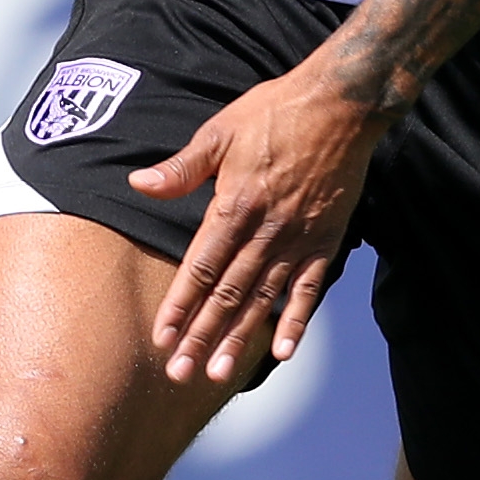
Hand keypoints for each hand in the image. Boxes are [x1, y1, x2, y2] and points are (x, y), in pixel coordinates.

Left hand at [127, 51, 391, 384]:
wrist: (341, 105)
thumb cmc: (275, 113)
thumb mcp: (220, 132)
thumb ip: (182, 168)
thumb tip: (139, 184)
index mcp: (234, 205)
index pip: (201, 267)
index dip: (180, 305)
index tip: (162, 338)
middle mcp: (265, 230)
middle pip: (227, 294)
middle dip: (201, 336)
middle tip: (180, 373)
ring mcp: (298, 239)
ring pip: (263, 299)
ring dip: (239, 339)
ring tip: (218, 373)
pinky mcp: (326, 242)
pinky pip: (308, 289)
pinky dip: (296, 321)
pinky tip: (281, 351)